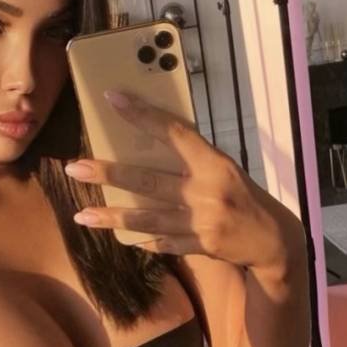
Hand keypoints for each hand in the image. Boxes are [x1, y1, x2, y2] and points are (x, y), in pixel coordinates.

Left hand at [64, 88, 301, 274]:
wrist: (270, 238)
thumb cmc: (242, 194)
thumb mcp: (224, 167)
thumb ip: (192, 158)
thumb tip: (150, 141)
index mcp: (213, 162)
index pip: (174, 133)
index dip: (143, 115)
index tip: (112, 99)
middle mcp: (206, 191)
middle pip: (148, 180)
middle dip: (108, 174)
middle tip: (75, 168)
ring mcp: (201, 222)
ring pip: (147, 218)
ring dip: (112, 218)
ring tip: (82, 216)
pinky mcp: (200, 246)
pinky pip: (163, 242)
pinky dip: (144, 240)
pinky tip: (122, 238)